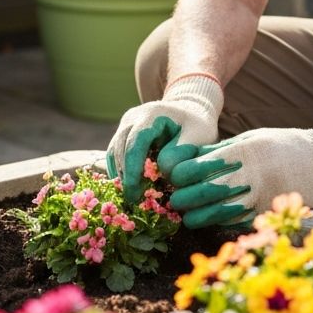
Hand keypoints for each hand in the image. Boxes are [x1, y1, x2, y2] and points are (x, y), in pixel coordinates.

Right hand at [106, 73, 223, 202]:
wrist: (190, 112)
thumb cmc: (197, 125)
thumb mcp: (198, 136)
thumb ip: (181, 153)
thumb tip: (163, 170)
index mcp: (151, 114)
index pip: (135, 142)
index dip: (133, 167)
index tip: (135, 191)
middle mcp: (132, 118)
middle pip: (120, 148)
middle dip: (125, 176)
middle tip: (134, 201)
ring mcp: (125, 126)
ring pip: (114, 154)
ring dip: (121, 176)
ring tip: (133, 197)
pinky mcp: (123, 137)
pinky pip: (116, 157)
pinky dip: (122, 173)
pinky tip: (131, 188)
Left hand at [168, 120, 312, 227]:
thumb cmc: (278, 145)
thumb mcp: (248, 138)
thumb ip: (220, 150)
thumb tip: (188, 158)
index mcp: (241, 153)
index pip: (198, 168)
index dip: (181, 175)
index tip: (175, 177)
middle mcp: (248, 177)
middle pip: (203, 193)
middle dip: (184, 199)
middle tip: (176, 200)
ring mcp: (258, 198)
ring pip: (216, 214)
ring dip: (198, 216)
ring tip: (189, 215)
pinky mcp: (267, 215)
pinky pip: (235, 223)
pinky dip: (220, 223)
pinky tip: (212, 220)